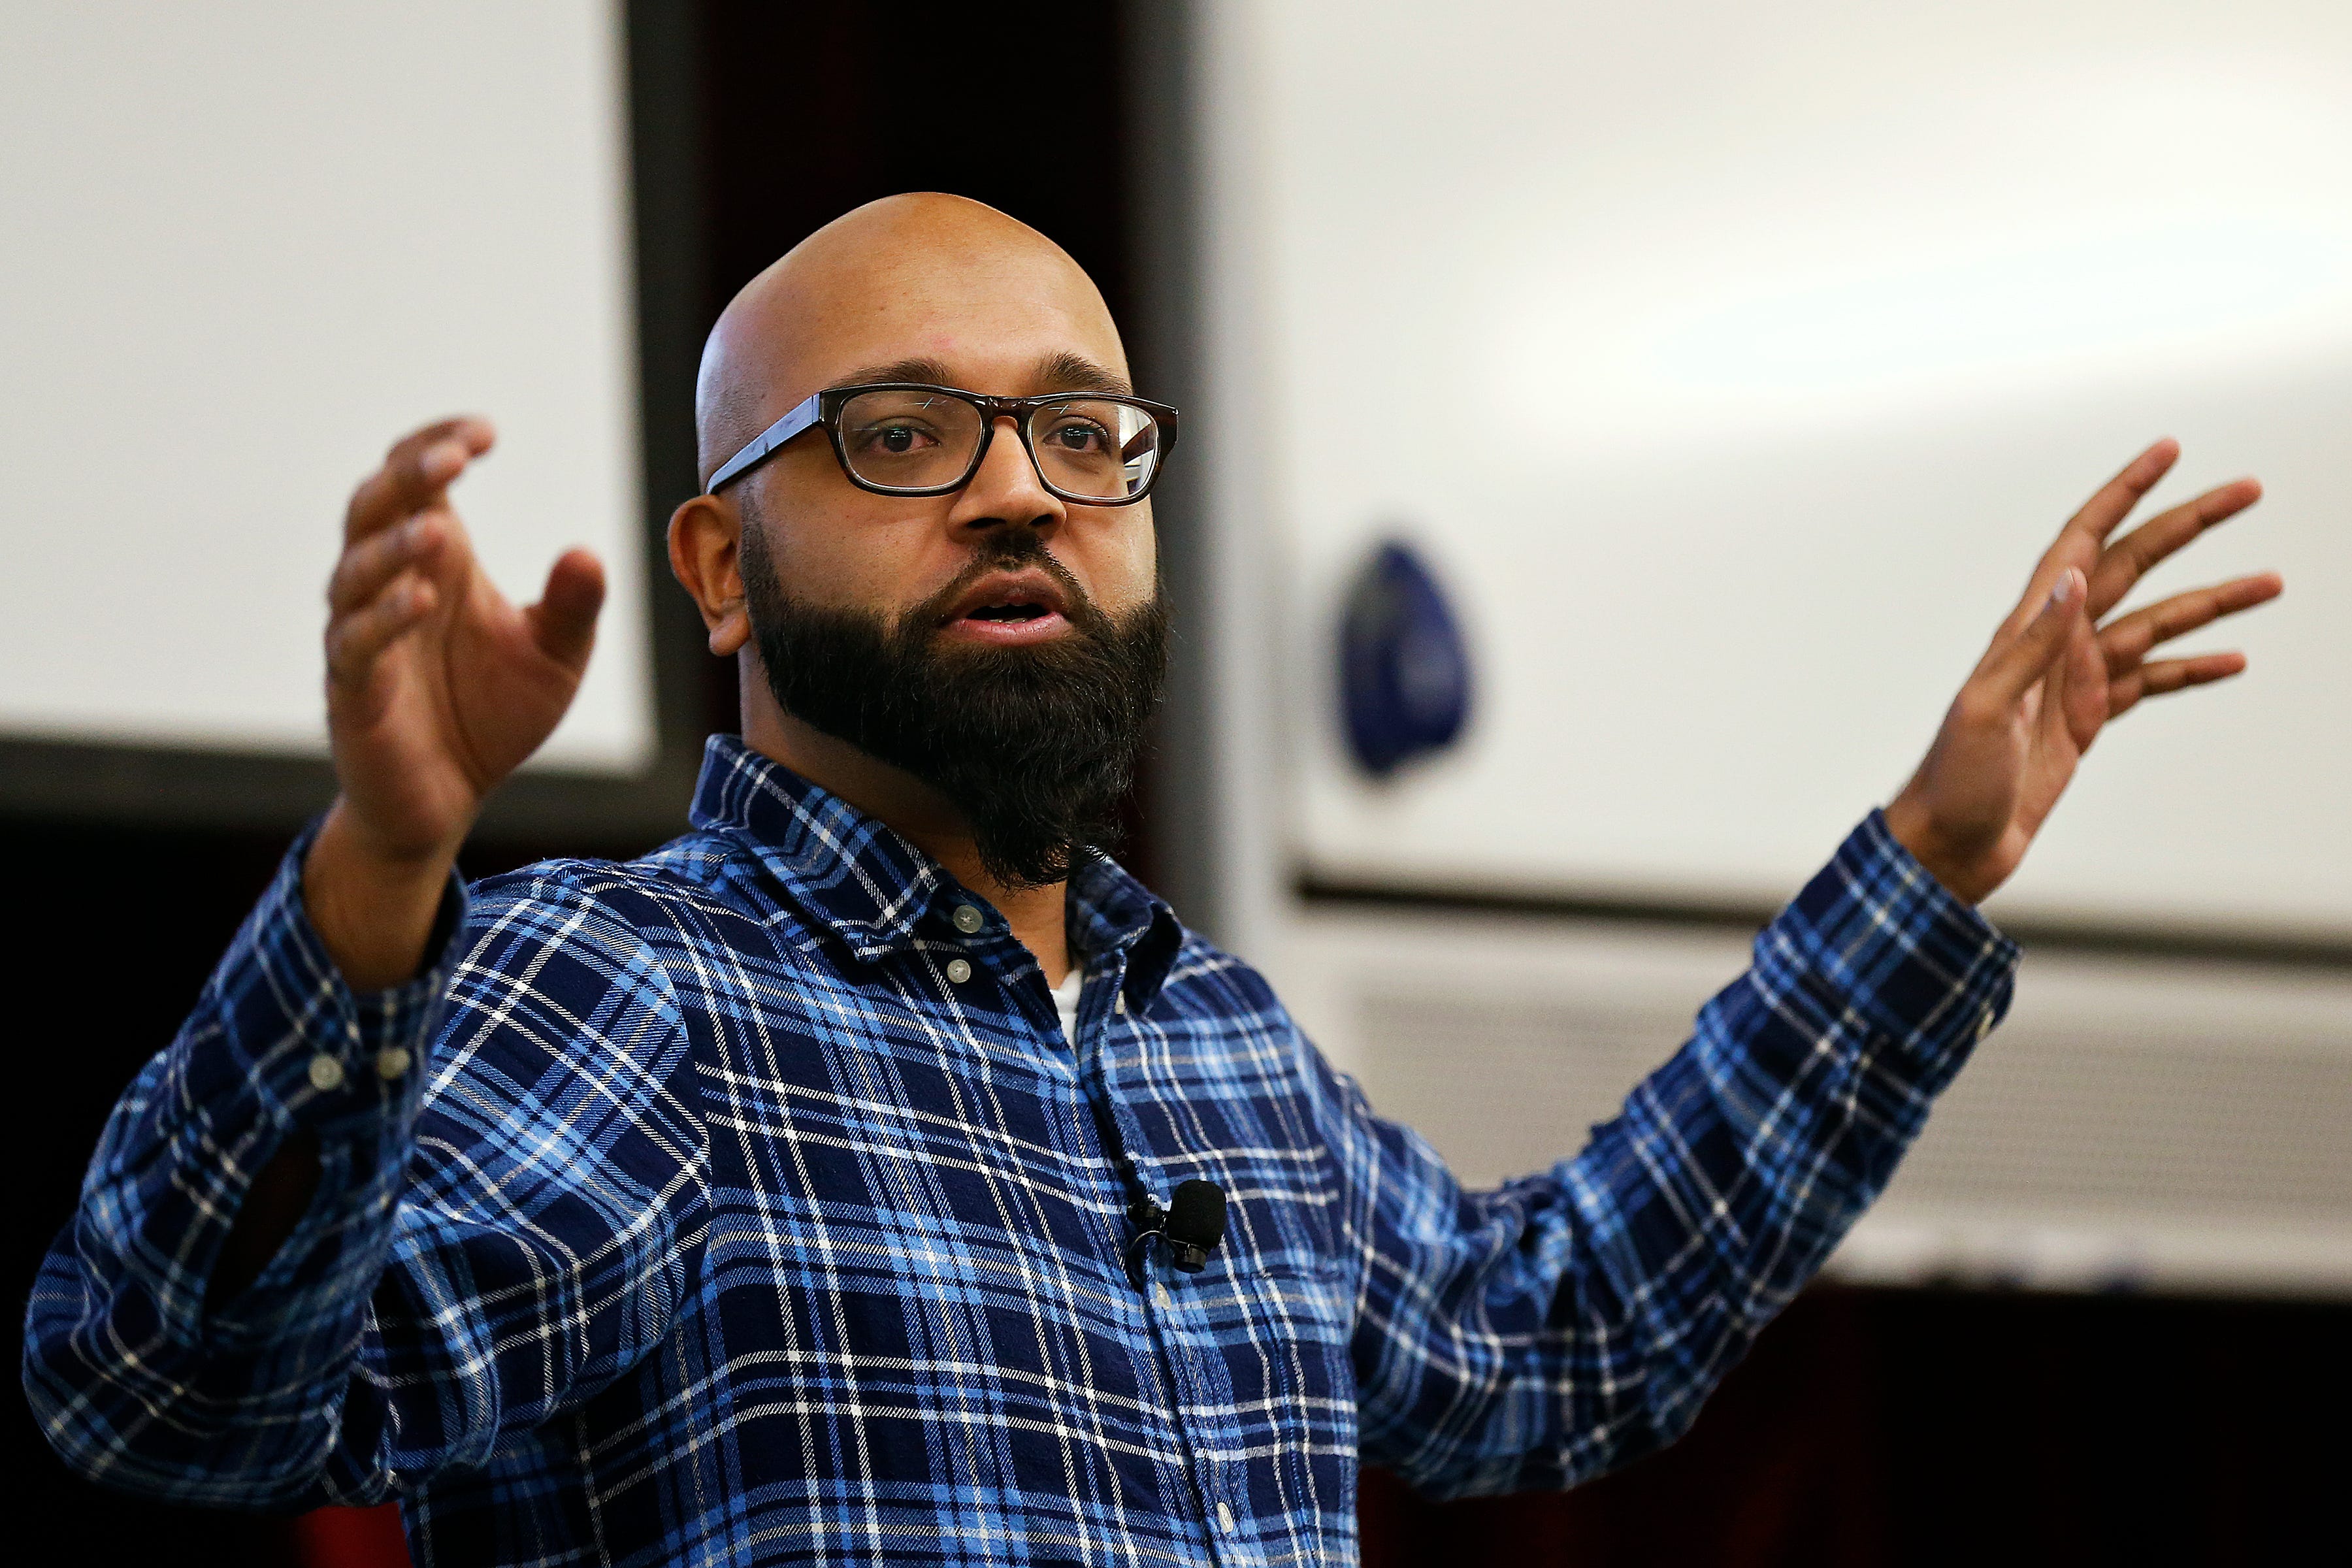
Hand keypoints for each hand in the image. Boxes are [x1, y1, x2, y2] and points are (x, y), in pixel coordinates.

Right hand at [306, 417, 604, 983]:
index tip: (487, 432)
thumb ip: (574, 606)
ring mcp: (362, 635)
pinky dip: (385, 617)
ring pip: (355, 571)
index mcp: (437, 559)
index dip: (438, 444)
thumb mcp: (557, 656)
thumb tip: (589, 552)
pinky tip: (423, 600)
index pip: (418, 480)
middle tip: (452, 456)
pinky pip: (356, 643)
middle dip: (407, 475)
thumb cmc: (495, 713)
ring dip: (394, 546)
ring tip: (438, 530)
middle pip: (373, 507)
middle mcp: (387, 584)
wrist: (450, 798)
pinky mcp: (353, 690)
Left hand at [1884, 438, 2280, 904]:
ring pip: (2155, 624)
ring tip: (2272, 582)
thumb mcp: (1988, 710)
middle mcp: (2054, 643)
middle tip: (2248, 491)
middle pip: (2133, 566)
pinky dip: (2191, 668)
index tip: (2168, 452)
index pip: (2082, 542)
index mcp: (2027, 629)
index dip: (2123, 493)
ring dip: (2212, 603)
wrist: (1949, 845)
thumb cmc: (1955, 782)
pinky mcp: (2086, 721)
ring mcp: (2073, 680)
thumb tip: (2072, 579)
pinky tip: (2234, 660)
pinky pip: (2149, 681)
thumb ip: (2030, 646)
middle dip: (2188, 526)